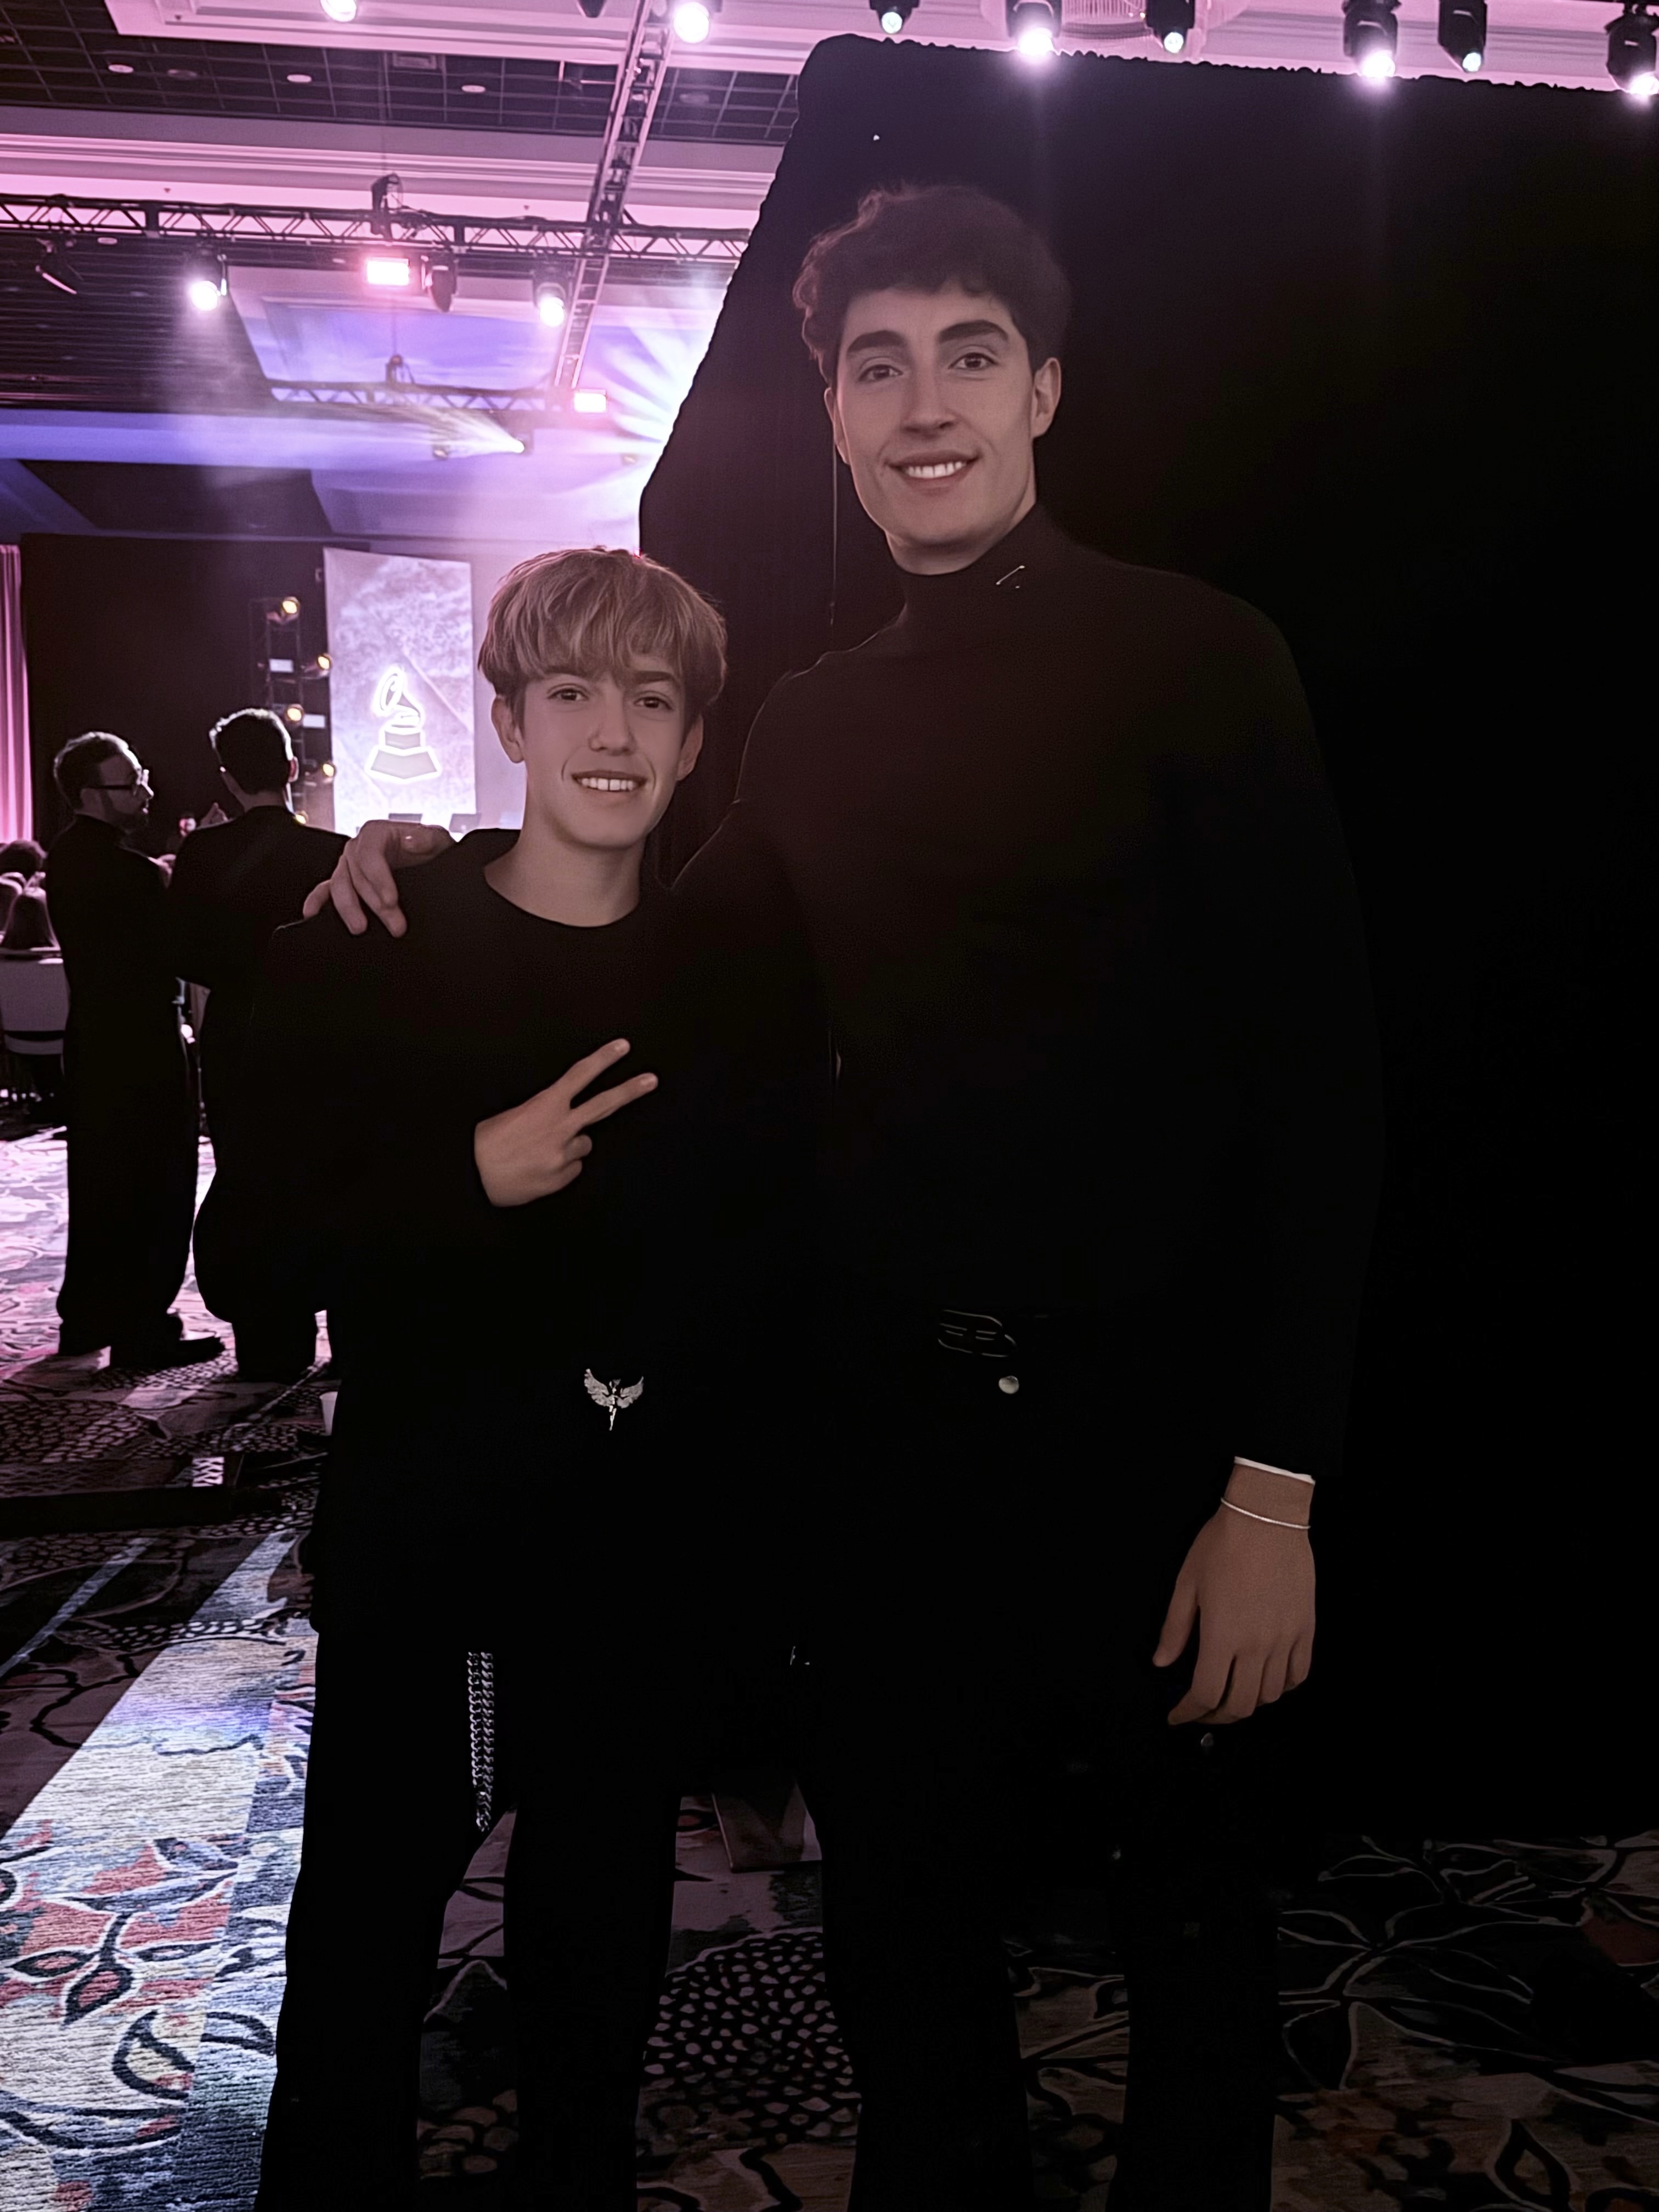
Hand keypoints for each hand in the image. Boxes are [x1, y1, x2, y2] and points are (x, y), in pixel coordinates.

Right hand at [303, 820, 453, 936]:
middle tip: (396, 926)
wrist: (426, 861)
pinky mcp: (344, 882)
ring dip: (348, 908)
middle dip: (376, 904)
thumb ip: (427, 838)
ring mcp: (348, 865)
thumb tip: (411, 839)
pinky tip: (312, 914)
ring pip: (340, 886)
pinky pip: (325, 890)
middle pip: (357, 876)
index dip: (379, 878)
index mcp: (376, 833)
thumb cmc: (429, 849)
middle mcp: (357, 848)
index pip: (370, 855)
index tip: (392, 900)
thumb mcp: (437, 839)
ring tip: (360, 928)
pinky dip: (317, 901)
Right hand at [473, 1040, 657, 1207]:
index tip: (622, 1048)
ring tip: (540, 1150)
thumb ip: (544, 1112)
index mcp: (545, 1105)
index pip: (579, 1075)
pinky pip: (572, 1168)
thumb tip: (562, 1119)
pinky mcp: (563, 1177)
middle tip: (651, 1080)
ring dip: (569, 1145)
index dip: (603, 1059)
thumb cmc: (487, 1144)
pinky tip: (539, 1167)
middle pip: (603, 1105)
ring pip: (583, 1144)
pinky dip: (560, 1167)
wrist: (473, 1176)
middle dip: (630, 1090)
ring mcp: (564, 1154)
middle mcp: (561, 1128)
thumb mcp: (512, 1115)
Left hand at [1153, 1474, 1314, 1724]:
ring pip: (1269, 1696)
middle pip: (1239, 1705)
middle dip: (1215, 1717)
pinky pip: (1298, 1675)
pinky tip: (1267, 1681)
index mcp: (1222, 1636)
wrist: (1266, 1516)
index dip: (1189, 1713)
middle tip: (1202, 1712)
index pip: (1205, 1694)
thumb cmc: (1224, 1544)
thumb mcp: (1187, 1583)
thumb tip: (1162, 1660)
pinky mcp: (1305, 1630)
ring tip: (1232, 1696)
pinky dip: (1282, 1688)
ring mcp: (1284, 1640)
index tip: (1178, 1716)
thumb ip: (1175, 1628)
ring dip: (1248, 1704)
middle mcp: (1256, 1645)